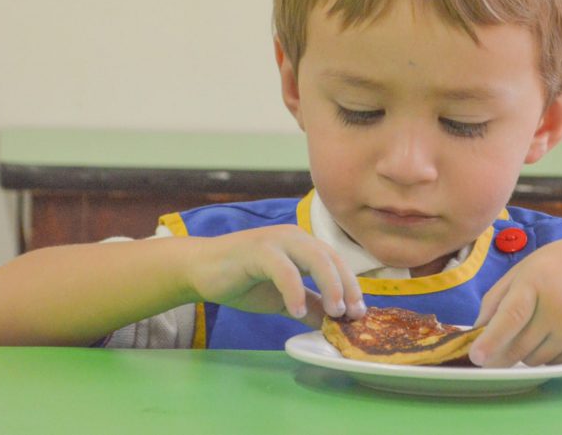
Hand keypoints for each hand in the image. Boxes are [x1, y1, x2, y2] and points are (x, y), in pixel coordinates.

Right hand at [186, 225, 365, 326]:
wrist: (200, 270)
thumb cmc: (243, 280)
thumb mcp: (283, 297)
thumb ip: (309, 305)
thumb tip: (335, 323)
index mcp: (304, 246)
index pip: (337, 262)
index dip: (352, 286)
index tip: (360, 313)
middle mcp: (295, 237)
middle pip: (331, 258)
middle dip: (346, 286)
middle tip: (350, 314)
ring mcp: (276, 241)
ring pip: (314, 257)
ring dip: (329, 285)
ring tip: (334, 313)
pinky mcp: (257, 250)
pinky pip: (283, 269)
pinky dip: (294, 290)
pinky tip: (296, 310)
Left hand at [469, 234, 561, 366]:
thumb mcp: (527, 267)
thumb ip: (497, 296)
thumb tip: (477, 330)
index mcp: (536, 281)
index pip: (512, 315)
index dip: (492, 338)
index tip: (476, 357)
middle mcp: (558, 307)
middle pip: (519, 346)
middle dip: (500, 355)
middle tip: (488, 356)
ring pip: (534, 360)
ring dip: (524, 353)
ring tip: (536, 326)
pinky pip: (554, 363)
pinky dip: (546, 354)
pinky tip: (555, 331)